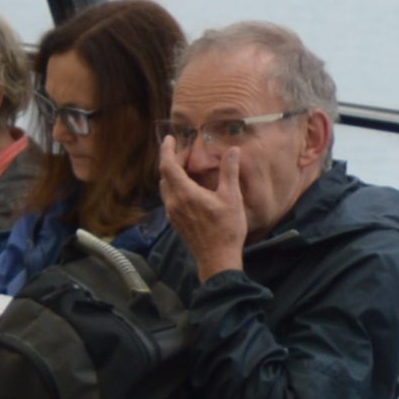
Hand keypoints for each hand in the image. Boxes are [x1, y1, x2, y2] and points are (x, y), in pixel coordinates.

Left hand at [157, 143, 249, 279]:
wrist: (217, 259)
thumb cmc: (226, 228)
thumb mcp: (232, 197)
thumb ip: (230, 171)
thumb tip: (233, 150)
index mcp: (184, 194)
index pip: (168, 166)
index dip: (167, 150)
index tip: (170, 139)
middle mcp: (173, 203)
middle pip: (165, 175)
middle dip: (173, 161)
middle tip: (187, 152)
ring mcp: (173, 214)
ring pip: (166, 187)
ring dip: (173, 174)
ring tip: (187, 167)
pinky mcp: (176, 222)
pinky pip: (170, 198)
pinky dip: (175, 186)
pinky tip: (189, 187)